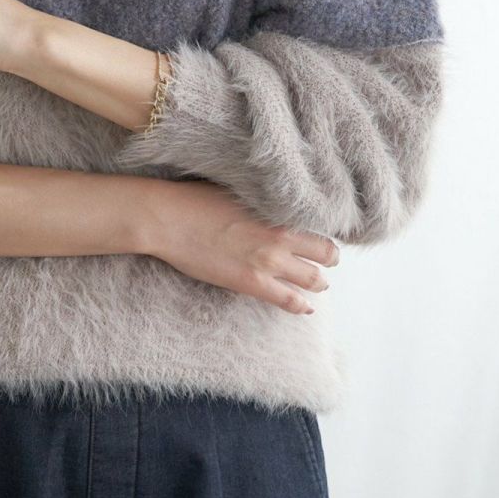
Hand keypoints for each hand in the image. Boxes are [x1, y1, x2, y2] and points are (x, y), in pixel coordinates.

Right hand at [139, 177, 339, 313]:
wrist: (169, 218)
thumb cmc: (196, 198)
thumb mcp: (239, 190)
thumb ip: (263, 200)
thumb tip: (272, 200)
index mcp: (278, 209)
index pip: (318, 224)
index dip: (323, 232)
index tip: (322, 238)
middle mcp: (280, 235)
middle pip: (325, 253)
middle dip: (329, 260)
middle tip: (328, 263)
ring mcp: (268, 261)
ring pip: (313, 279)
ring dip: (319, 283)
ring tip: (319, 284)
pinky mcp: (251, 282)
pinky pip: (288, 300)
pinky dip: (301, 306)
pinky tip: (305, 307)